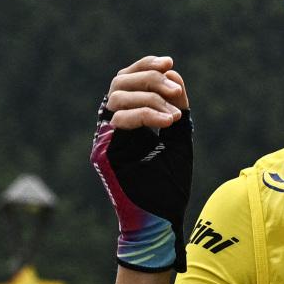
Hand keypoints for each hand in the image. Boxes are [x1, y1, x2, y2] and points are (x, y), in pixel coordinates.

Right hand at [93, 56, 195, 272]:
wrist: (162, 221)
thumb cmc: (170, 187)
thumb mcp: (179, 139)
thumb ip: (176, 107)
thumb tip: (173, 75)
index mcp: (129, 123)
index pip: (128, 81)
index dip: (145, 66)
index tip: (169, 62)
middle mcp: (113, 129)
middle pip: (119, 82)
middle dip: (150, 79)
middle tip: (174, 89)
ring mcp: (106, 140)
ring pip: (116, 97)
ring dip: (149, 96)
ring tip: (174, 115)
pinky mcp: (104, 153)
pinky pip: (119, 121)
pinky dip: (146, 115)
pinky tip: (169, 122)